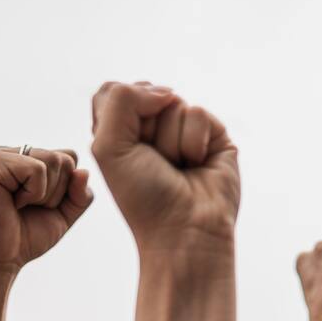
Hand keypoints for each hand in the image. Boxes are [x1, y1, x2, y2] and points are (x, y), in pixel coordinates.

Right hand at [0, 147, 91, 274]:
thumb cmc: (25, 237)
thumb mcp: (63, 215)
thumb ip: (80, 194)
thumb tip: (84, 171)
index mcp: (28, 160)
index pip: (70, 157)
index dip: (67, 189)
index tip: (42, 207)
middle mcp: (14, 152)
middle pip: (65, 158)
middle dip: (57, 193)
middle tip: (29, 208)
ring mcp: (1, 154)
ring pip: (53, 161)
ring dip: (44, 194)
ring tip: (20, 205)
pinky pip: (37, 169)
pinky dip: (33, 194)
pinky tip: (12, 203)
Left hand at [91, 82, 239, 252]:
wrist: (183, 230)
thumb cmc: (143, 197)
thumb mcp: (108, 146)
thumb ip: (122, 99)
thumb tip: (169, 92)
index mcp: (121, 130)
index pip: (113, 91)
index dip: (119, 117)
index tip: (125, 154)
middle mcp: (152, 126)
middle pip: (144, 91)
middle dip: (145, 130)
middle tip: (153, 164)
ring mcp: (184, 128)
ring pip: (172, 102)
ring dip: (170, 142)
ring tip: (177, 169)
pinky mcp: (213, 133)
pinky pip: (197, 112)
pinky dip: (192, 143)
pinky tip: (197, 166)